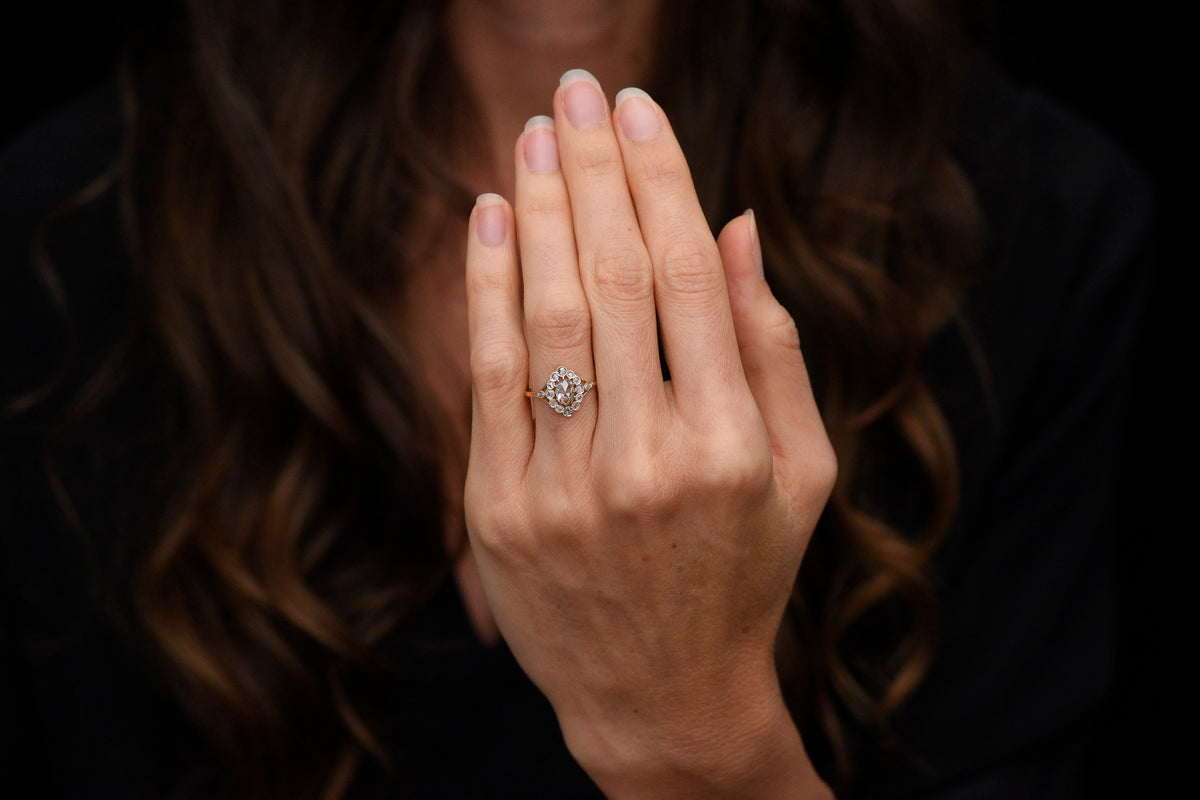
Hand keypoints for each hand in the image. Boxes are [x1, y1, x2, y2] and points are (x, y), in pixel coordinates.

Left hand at [463, 69, 835, 798]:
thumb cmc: (742, 573)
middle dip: (594, 169)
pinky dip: (487, 288)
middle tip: (578, 92)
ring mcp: (566, 488)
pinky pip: (491, 376)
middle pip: (610, 277)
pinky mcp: (501, 509)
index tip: (640, 110)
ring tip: (537, 135)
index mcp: (731, 445)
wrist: (659, 693)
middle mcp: (647, 460)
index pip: (686, 277)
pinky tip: (493, 217)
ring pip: (546, 314)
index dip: (661, 180)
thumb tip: (735, 228)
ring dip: (539, 210)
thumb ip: (772, 350)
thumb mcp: (802, 474)